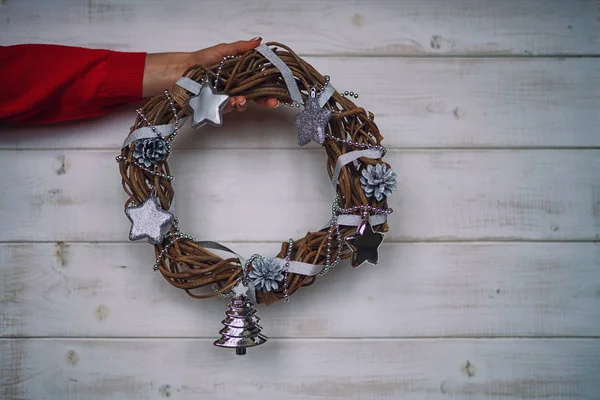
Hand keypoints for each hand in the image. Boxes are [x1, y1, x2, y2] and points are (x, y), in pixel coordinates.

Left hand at [142, 38, 278, 112]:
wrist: (181, 72)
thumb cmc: (201, 60)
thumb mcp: (223, 50)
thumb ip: (241, 48)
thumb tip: (259, 41)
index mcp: (241, 74)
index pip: (261, 80)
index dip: (272, 85)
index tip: (282, 90)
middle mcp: (237, 87)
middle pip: (257, 95)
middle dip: (267, 100)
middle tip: (274, 102)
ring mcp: (228, 97)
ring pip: (244, 103)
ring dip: (246, 103)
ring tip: (242, 100)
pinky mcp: (218, 105)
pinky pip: (229, 108)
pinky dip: (231, 106)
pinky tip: (232, 102)